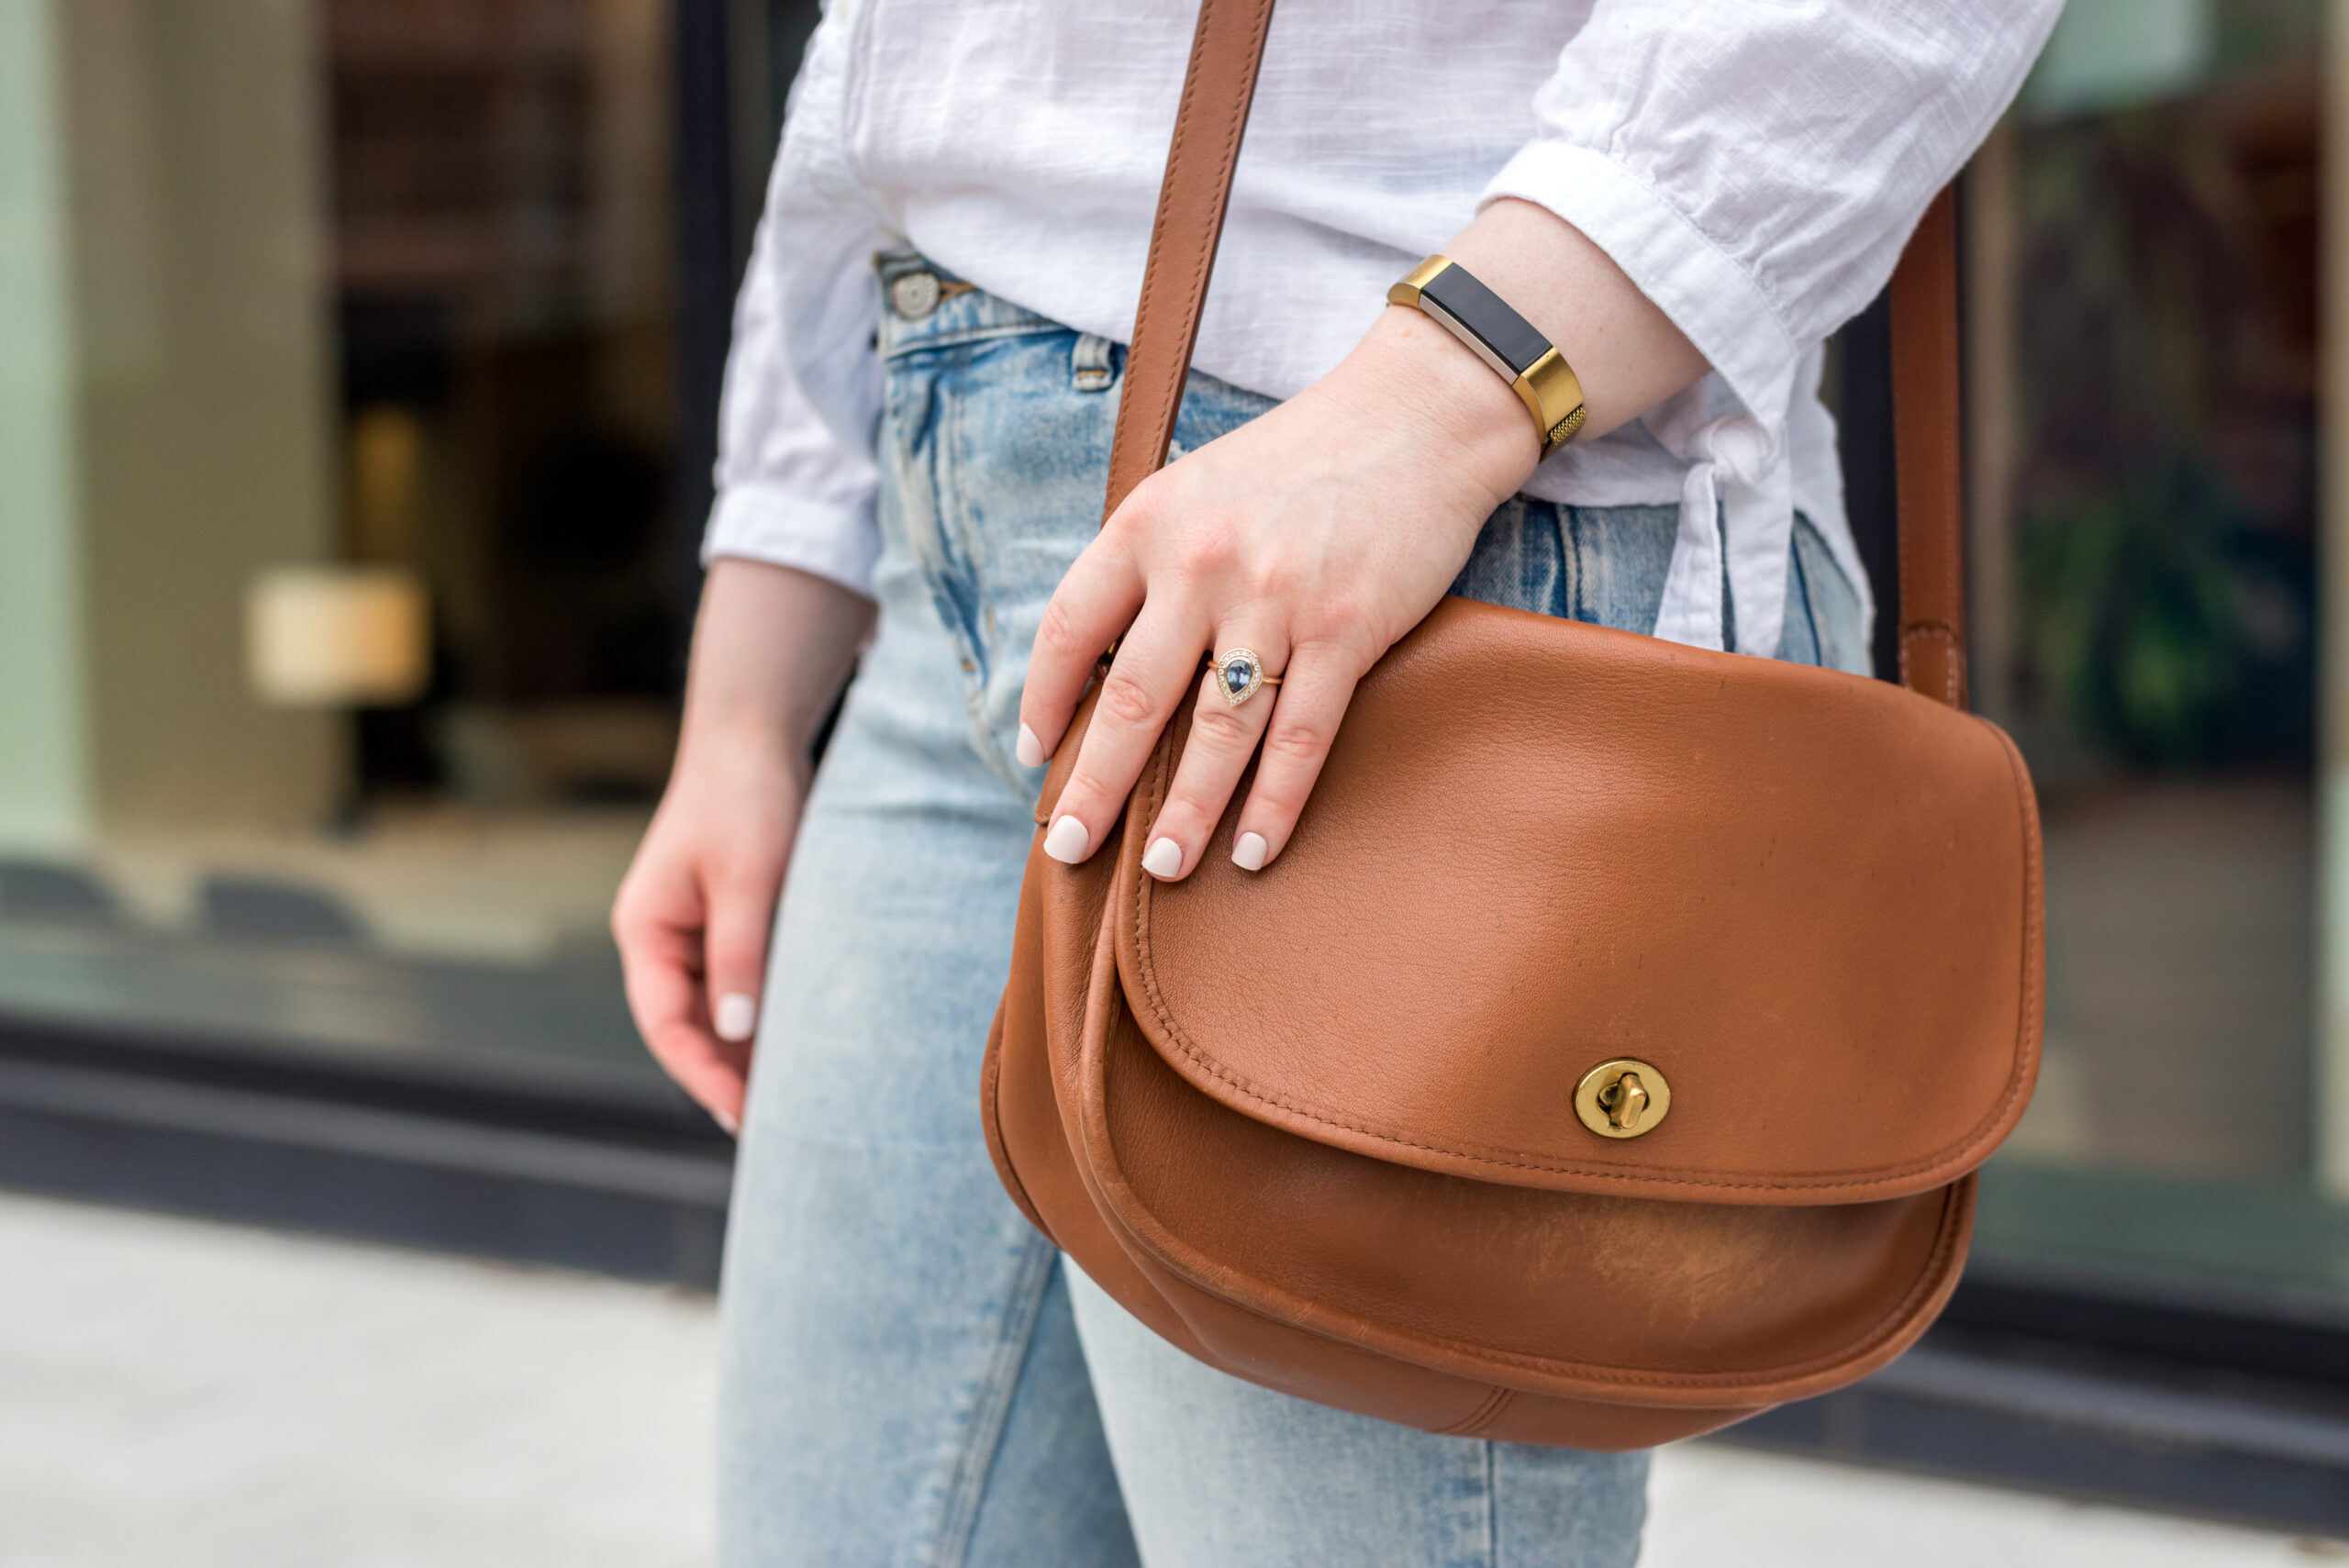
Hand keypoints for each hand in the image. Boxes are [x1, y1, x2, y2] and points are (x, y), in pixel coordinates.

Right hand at [613, 561, 871, 1130]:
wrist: (756, 733)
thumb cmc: (746, 797)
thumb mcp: (748, 878)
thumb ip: (741, 954)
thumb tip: (737, 1033)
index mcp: (646, 930)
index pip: (665, 1023)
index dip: (701, 1072)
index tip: (742, 1113)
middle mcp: (663, 937)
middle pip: (688, 1026)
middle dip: (726, 1075)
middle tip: (775, 1129)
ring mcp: (696, 929)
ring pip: (719, 1008)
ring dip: (749, 1049)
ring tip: (792, 1100)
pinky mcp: (732, 919)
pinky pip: (743, 981)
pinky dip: (766, 1014)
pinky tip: (801, 1043)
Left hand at [1016, 307, 1532, 876]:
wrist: (1416, 417)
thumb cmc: (1302, 458)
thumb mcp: (1199, 487)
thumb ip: (1152, 561)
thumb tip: (1104, 664)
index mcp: (1150, 523)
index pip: (1070, 625)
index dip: (1042, 698)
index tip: (1034, 755)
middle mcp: (1201, 563)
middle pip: (1130, 698)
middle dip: (1096, 785)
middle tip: (1071, 847)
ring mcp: (1274, 601)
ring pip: (1214, 732)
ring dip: (1184, 812)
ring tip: (1162, 868)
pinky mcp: (1345, 632)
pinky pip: (1298, 738)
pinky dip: (1274, 803)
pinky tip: (1251, 850)